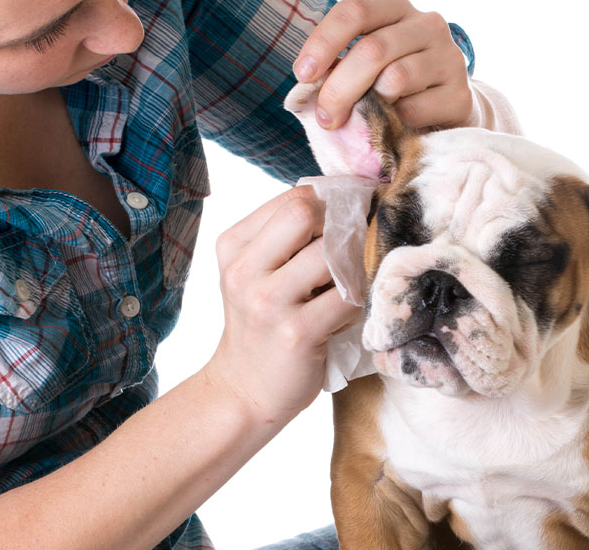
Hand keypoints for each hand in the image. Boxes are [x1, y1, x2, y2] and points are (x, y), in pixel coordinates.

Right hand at [205, 186, 359, 420]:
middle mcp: (244, 270)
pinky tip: (340, 318)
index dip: (331, 201)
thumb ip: (285, 237)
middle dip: (339, 226)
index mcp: (233, 246)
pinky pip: (347, 297)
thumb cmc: (261, 325)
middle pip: (305, 213)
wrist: (244, 389)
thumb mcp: (255, 273)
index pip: (293, 198)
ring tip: (339, 290)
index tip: (351, 215)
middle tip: (350, 249)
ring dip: (350, 269)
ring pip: (332, 254)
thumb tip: (345, 201)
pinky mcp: (296, 333)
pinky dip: (355, 304)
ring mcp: (268, 302)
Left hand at [293, 0, 471, 129]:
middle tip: (326, 117)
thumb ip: (339, 66)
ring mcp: (449, 57)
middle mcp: (427, 25)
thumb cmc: (391, 85)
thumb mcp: (365, 66)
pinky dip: (395, 124)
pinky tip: (394, 126)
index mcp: (395, 9)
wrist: (444, 110)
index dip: (324, 42)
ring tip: (362, 121)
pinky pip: (414, 109)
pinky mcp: (460, 94)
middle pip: (373, 50)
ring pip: (395, 78)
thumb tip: (308, 88)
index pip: (355, 10)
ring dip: (368, 107)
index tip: (303, 74)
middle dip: (339, 88)